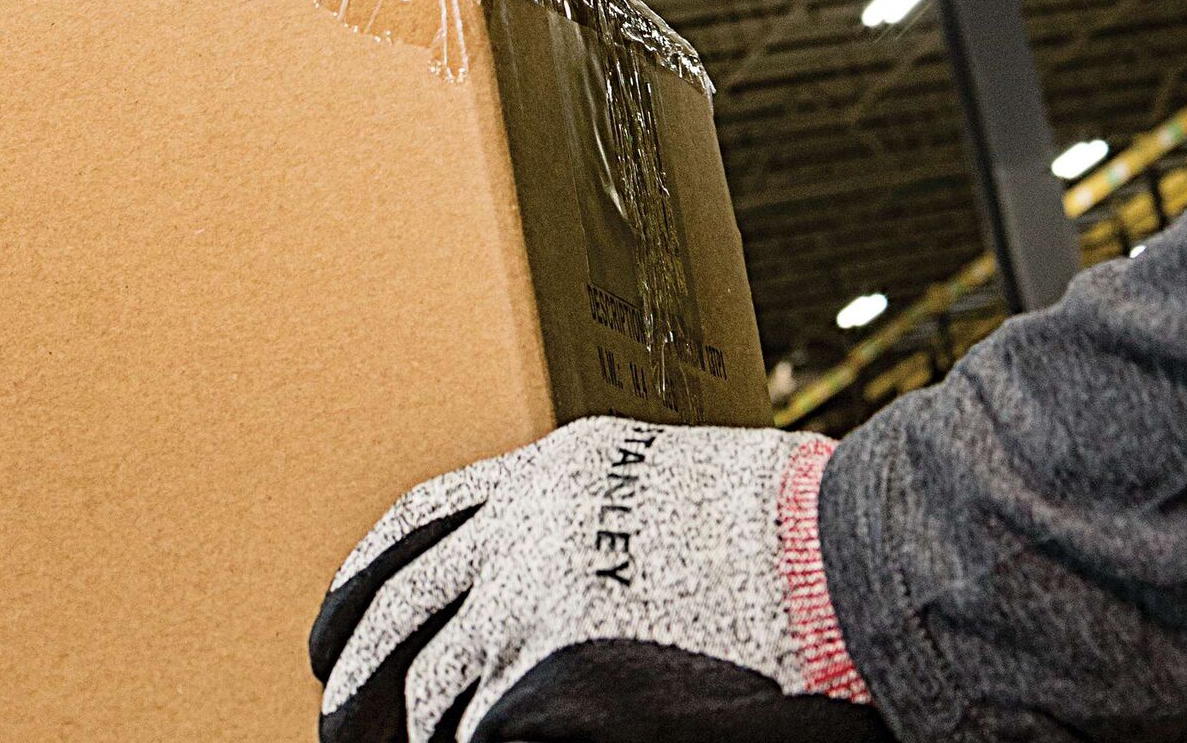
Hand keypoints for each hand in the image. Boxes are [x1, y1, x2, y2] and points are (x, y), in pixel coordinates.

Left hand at [311, 418, 888, 742]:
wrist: (850, 564)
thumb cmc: (793, 540)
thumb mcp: (676, 491)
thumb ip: (600, 523)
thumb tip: (551, 585)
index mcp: (554, 471)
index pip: (416, 525)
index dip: (362, 588)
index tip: (336, 638)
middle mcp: (525, 527)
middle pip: (389, 616)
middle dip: (351, 688)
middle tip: (340, 734)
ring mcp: (532, 603)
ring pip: (425, 698)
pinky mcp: (552, 683)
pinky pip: (475, 741)